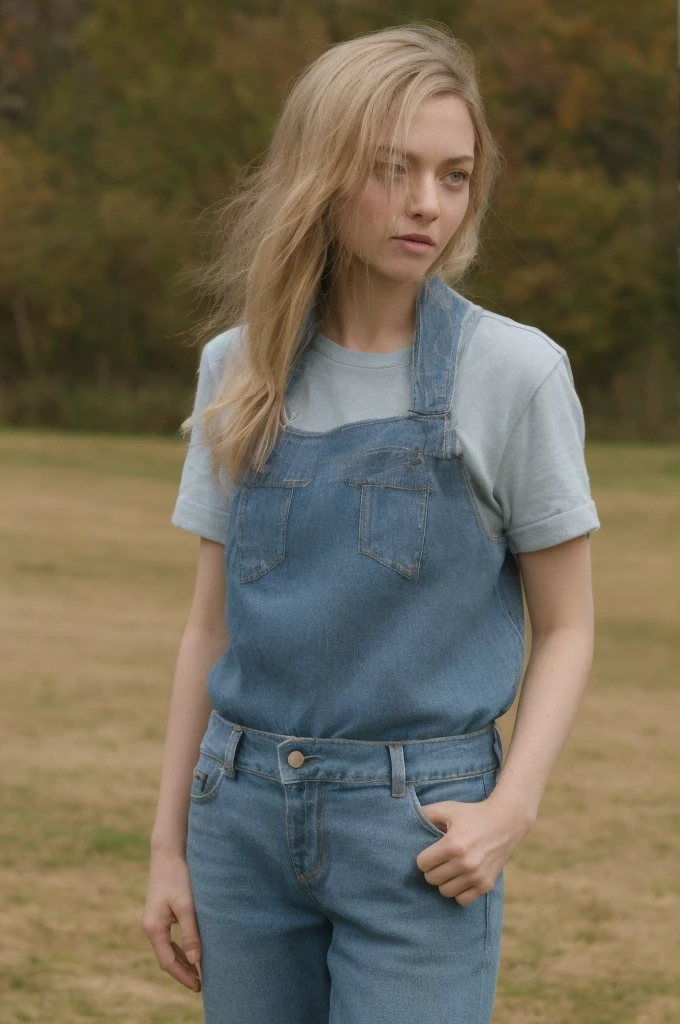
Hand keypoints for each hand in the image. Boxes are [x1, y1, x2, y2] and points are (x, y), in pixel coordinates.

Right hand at [141, 852, 201, 992]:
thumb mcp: (186, 906)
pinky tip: (192, 953)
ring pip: (167, 950)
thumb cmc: (178, 877)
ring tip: (198, 974)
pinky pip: (168, 940)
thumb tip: (196, 961)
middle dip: (183, 972)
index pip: (168, 962)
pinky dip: (180, 949)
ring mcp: (153, 921)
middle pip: (166, 958)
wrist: (167, 854)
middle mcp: (150, 927)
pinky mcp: (160, 915)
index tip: (198, 985)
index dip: (183, 975)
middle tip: (201, 984)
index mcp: (153, 928)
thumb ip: (191, 933)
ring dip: (182, 962)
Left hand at [415, 792, 532, 904]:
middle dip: (432, 869)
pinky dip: (458, 892)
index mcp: (453, 845)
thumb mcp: (448, 808)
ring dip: (444, 881)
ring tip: (449, 868)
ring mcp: (477, 876)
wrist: (506, 821)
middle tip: (440, 859)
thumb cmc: (473, 813)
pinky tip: (460, 878)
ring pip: (445, 892)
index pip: (422, 864)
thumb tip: (407, 821)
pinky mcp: (486, 885)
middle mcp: (465, 863)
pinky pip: (462, 900)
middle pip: (432, 879)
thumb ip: (426, 813)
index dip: (424, 857)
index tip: (431, 851)